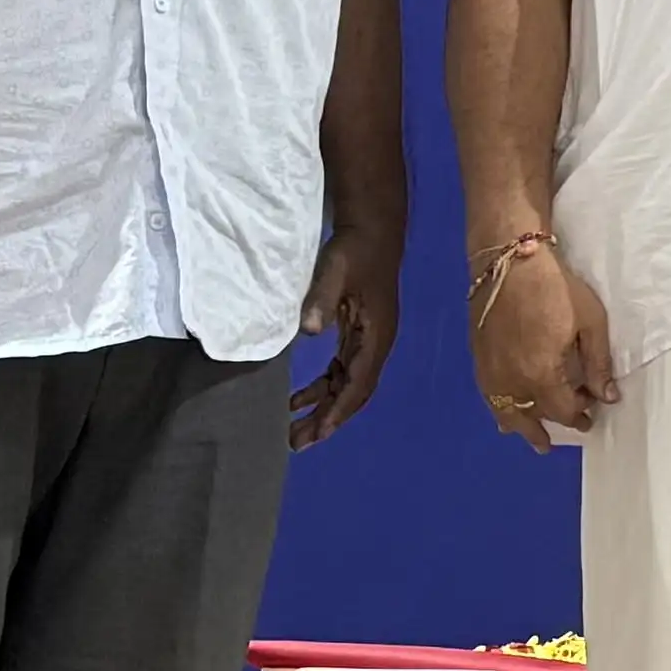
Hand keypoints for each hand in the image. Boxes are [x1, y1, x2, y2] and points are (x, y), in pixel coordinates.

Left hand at [290, 225, 398, 449]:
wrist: (373, 227)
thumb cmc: (356, 248)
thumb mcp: (335, 269)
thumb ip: (322, 299)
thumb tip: (309, 331)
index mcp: (377, 335)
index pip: (358, 383)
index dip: (338, 410)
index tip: (317, 434)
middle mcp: (376, 344)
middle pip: (353, 392)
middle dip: (327, 419)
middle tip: (297, 443)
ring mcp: (368, 340)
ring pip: (346, 385)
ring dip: (323, 407)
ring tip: (294, 430)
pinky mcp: (358, 333)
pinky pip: (341, 370)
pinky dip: (322, 387)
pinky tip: (298, 398)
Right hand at [468, 237, 615, 448]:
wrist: (510, 260)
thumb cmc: (555, 288)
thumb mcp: (589, 323)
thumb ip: (598, 364)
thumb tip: (608, 397)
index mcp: (542, 376)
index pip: (563, 410)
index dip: (580, 414)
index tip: (592, 411)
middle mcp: (512, 382)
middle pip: (534, 416)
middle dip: (555, 424)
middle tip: (574, 427)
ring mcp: (491, 372)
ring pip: (506, 413)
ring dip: (524, 427)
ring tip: (537, 440)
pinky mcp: (478, 359)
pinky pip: (489, 396)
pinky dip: (500, 410)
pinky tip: (506, 415)